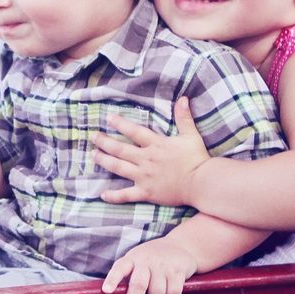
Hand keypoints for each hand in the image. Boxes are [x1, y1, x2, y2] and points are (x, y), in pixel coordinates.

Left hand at [96, 97, 211, 205]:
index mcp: (156, 145)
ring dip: (104, 161)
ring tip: (93, 155)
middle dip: (105, 142)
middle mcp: (146, 159)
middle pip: (120, 149)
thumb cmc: (197, 159)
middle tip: (93, 137)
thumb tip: (183, 98)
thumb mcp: (191, 135)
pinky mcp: (146, 193)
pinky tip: (103, 194)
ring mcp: (144, 177)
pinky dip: (114, 196)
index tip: (109, 118)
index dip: (121, 124)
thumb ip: (184, 117)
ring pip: (119, 168)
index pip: (134, 132)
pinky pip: (126, 195)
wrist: (201, 183)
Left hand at [101, 236, 199, 293]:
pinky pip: (173, 293)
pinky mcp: (178, 270)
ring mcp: (163, 265)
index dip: (112, 280)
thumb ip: (127, 274)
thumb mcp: (137, 260)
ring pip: (157, 293)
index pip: (119, 268)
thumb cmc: (153, 258)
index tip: (107, 291)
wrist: (181, 245)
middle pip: (139, 284)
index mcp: (132, 258)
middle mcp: (147, 260)